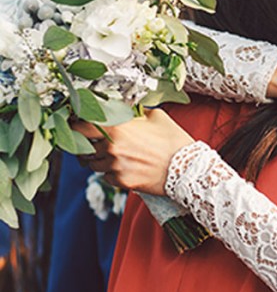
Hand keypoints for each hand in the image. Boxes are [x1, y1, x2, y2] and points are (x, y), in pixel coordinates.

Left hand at [73, 109, 193, 195]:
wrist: (186, 168)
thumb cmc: (173, 140)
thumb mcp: (156, 116)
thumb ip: (134, 112)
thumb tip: (123, 109)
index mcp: (117, 128)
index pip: (81, 126)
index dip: (76, 125)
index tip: (77, 124)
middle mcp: (111, 148)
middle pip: (82, 148)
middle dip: (85, 144)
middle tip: (92, 142)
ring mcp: (115, 167)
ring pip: (92, 164)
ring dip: (97, 159)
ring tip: (113, 155)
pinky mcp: (120, 182)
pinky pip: (106, 176)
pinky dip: (111, 172)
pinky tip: (125, 166)